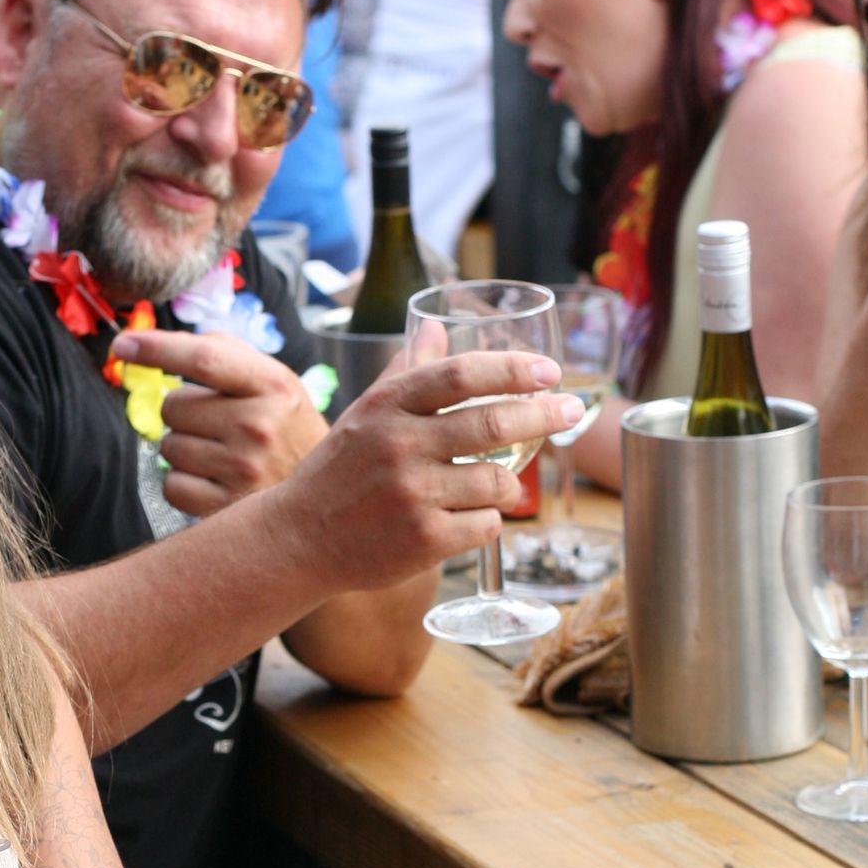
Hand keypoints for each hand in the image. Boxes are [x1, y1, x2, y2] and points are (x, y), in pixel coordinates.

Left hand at [109, 327, 326, 515]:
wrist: (327, 500)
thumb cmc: (289, 433)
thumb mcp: (277, 385)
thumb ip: (230, 355)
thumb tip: (166, 343)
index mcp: (272, 386)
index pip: (205, 358)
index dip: (157, 348)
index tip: (123, 344)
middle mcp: (259, 425)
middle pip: (173, 405)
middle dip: (184, 414)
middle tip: (219, 427)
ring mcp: (243, 469)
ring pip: (169, 447)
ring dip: (186, 451)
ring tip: (223, 457)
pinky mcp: (227, 507)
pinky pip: (171, 485)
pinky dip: (184, 484)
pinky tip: (215, 483)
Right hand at [270, 352, 582, 597]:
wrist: (298, 539)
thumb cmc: (339, 471)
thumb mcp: (366, 413)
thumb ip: (406, 371)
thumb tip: (439, 326)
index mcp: (389, 406)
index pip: (461, 375)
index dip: (513, 369)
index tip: (549, 372)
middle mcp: (401, 445)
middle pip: (494, 423)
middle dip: (544, 415)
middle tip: (570, 412)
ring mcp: (414, 494)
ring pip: (498, 481)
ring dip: (509, 482)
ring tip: (498, 484)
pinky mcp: (424, 540)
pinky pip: (487, 525)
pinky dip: (488, 521)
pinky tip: (469, 518)